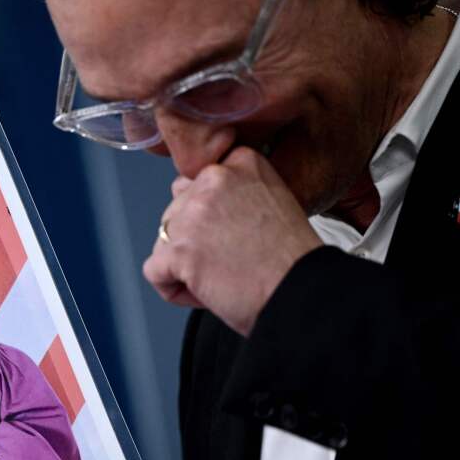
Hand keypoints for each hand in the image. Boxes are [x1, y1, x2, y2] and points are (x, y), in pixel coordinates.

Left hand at [143, 147, 321, 335]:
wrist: (305, 296)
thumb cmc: (294, 263)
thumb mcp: (271, 204)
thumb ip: (232, 193)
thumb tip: (195, 202)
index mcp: (241, 163)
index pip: (195, 184)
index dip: (211, 221)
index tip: (238, 236)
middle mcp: (214, 179)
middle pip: (175, 213)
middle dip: (195, 243)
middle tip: (234, 260)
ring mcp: (193, 213)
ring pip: (163, 242)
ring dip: (186, 267)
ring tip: (226, 277)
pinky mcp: (178, 249)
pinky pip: (155, 272)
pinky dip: (176, 291)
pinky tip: (210, 292)